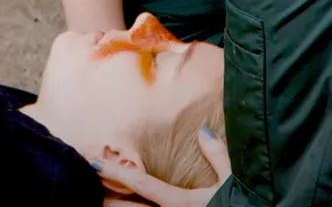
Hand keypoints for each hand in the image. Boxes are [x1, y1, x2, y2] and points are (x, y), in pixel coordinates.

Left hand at [96, 129, 231, 206]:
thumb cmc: (242, 205)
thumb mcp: (232, 182)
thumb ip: (217, 156)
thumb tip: (203, 131)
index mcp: (179, 203)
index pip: (140, 184)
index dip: (114, 172)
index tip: (93, 162)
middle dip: (106, 198)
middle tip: (88, 185)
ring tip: (101, 197)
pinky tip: (127, 205)